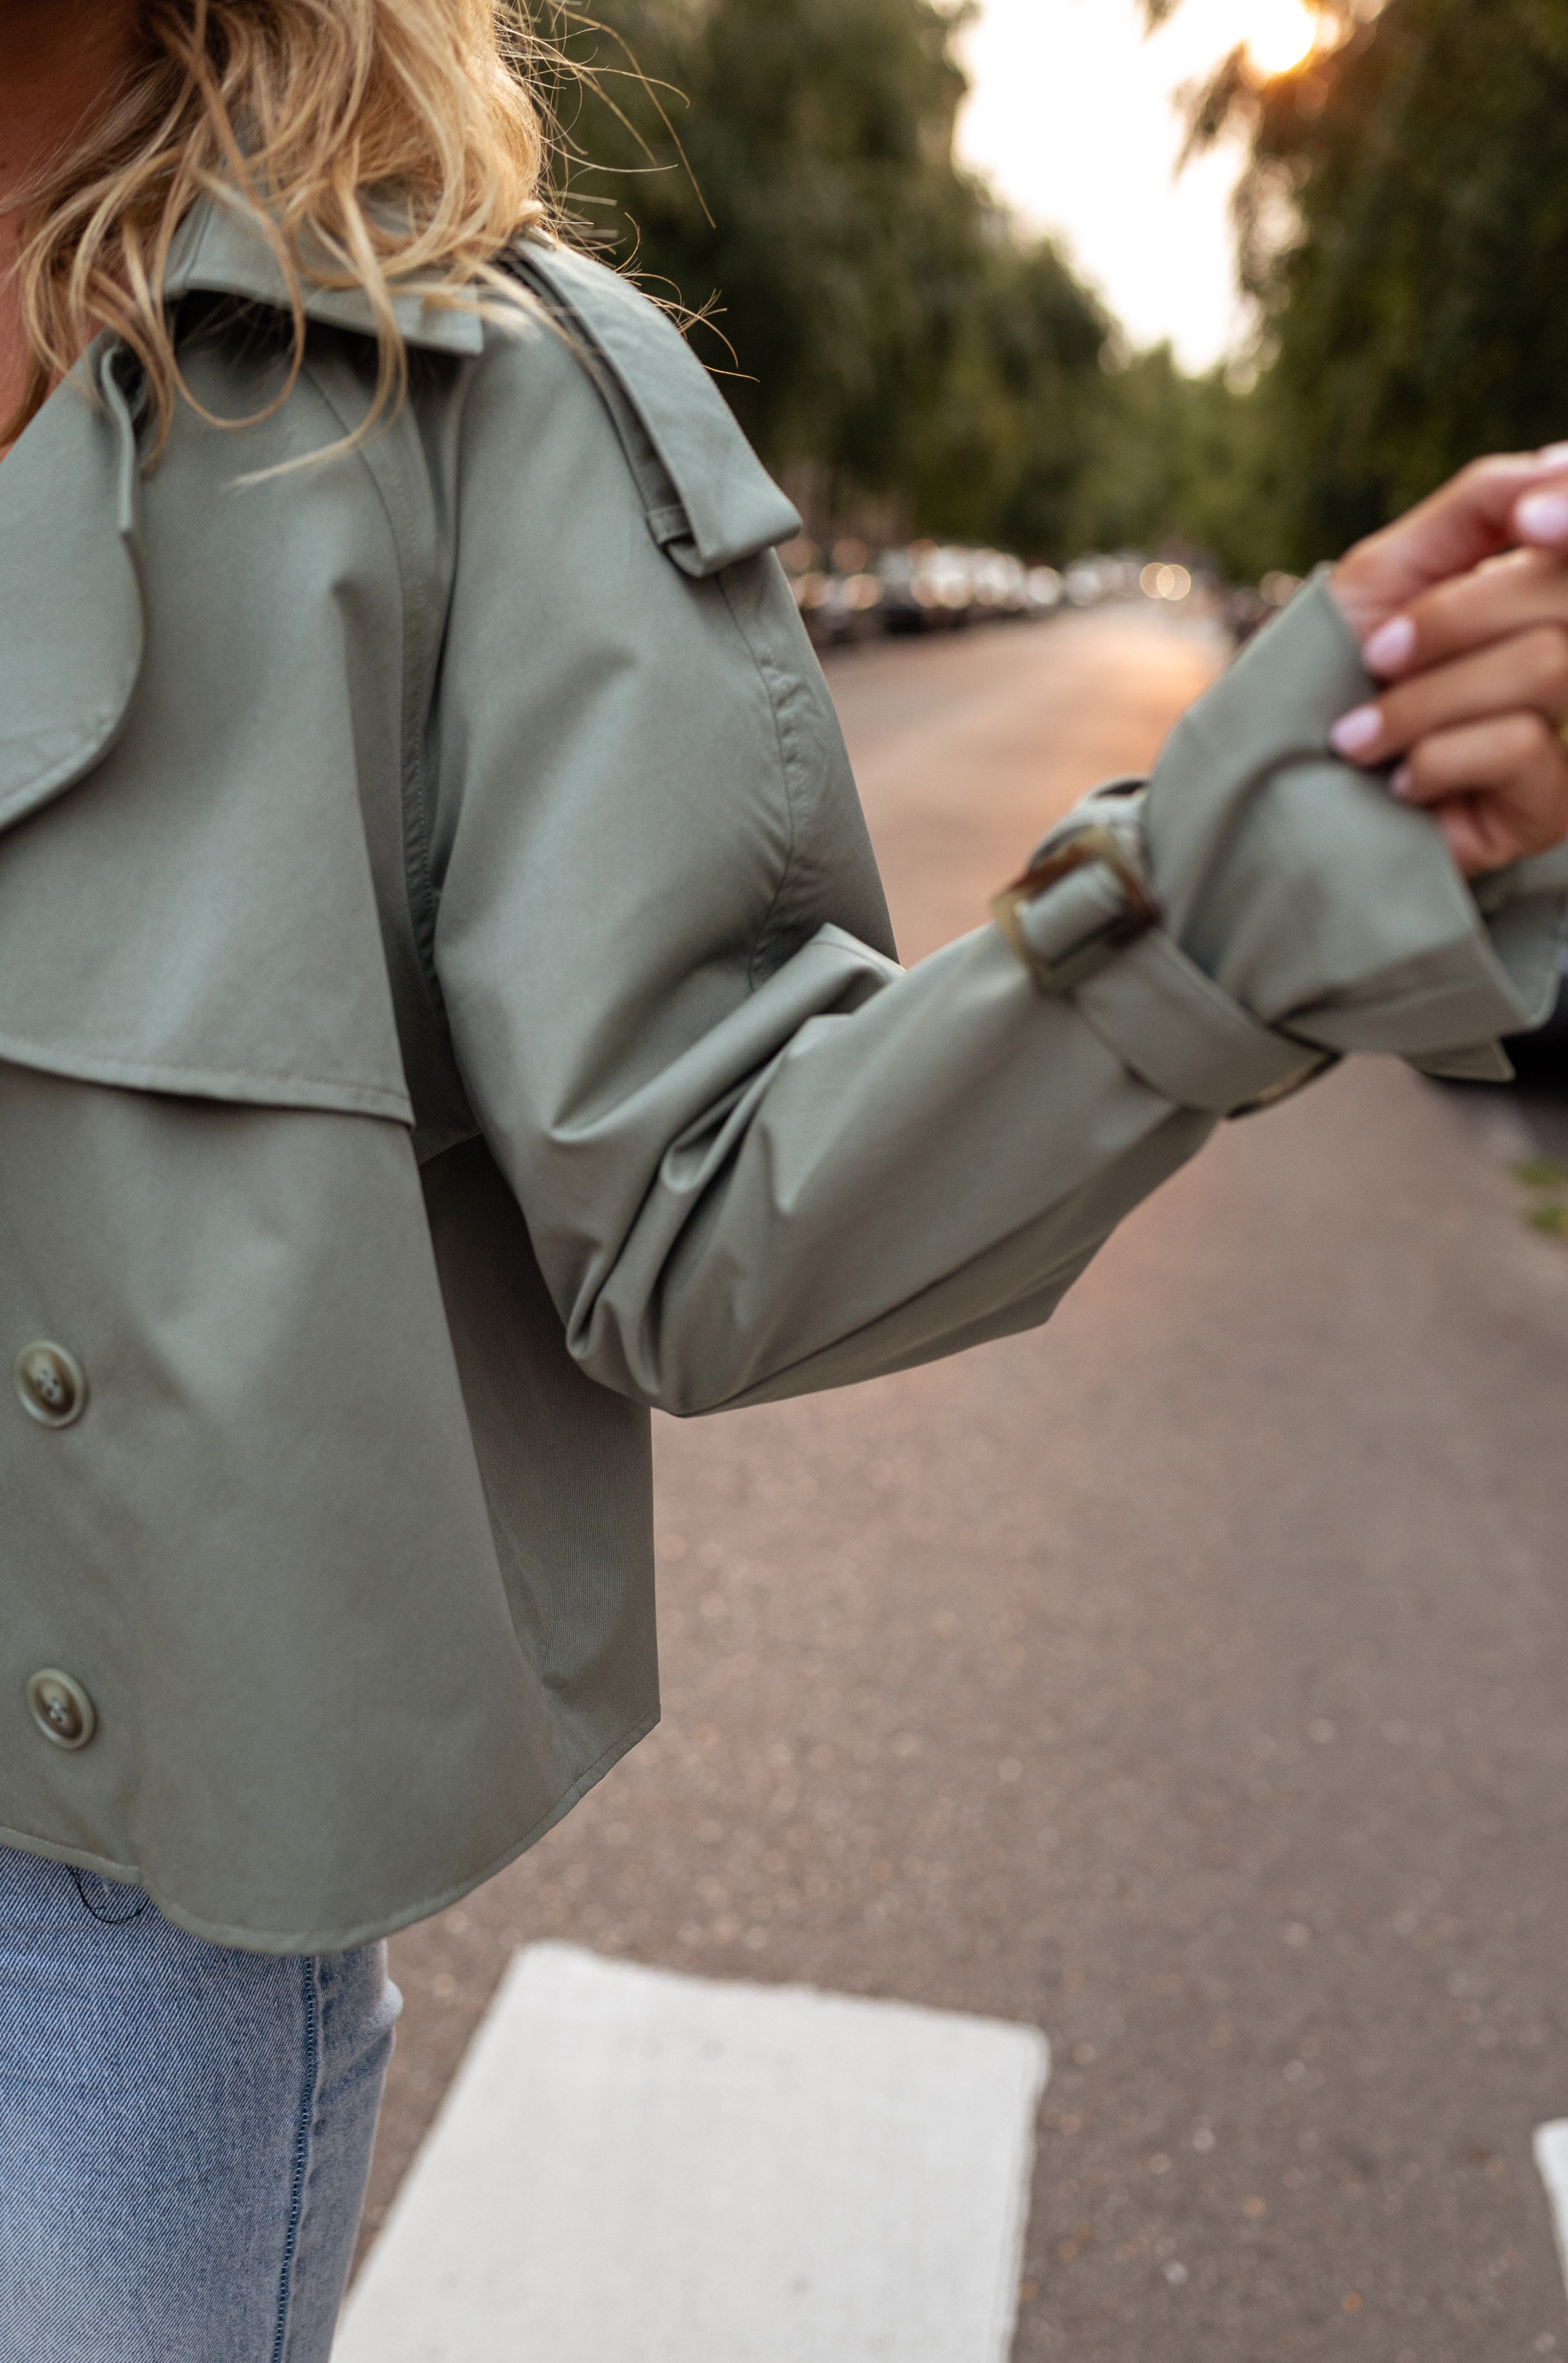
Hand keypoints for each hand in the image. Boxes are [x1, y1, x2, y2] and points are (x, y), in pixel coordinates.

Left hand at [1328, 455, 1567, 875]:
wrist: (1279, 782)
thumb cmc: (1330, 675)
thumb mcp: (1389, 572)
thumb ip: (1481, 504)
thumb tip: (1563, 461)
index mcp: (1539, 593)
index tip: (1524, 520)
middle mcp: (1566, 657)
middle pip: (1563, 597)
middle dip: (1451, 620)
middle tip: (1374, 657)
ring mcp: (1566, 736)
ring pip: (1548, 667)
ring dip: (1424, 700)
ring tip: (1360, 736)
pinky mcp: (1550, 805)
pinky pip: (1526, 746)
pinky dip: (1437, 758)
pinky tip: (1402, 785)